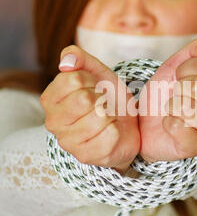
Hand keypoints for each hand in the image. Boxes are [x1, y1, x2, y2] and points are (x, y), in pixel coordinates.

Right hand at [40, 45, 139, 173]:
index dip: (92, 80)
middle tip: (103, 104)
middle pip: (84, 98)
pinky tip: (111, 132)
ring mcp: (68, 142)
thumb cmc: (108, 99)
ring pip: (99, 116)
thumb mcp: (97, 72)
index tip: (94, 88)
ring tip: (108, 118)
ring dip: (111, 114)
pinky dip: (118, 130)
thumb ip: (79, 58)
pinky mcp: (86, 156)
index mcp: (49, 99)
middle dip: (102, 98)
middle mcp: (53, 122)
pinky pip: (111, 134)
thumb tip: (66, 61)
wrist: (127, 127)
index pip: (73, 79)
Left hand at [138, 39, 196, 161]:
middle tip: (173, 96)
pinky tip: (169, 124)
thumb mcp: (172, 68)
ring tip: (171, 110)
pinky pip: (179, 127)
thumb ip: (190, 53)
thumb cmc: (162, 97)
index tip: (177, 78)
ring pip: (191, 108)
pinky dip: (167, 123)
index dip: (184, 68)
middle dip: (178, 88)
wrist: (144, 124)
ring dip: (172, 106)